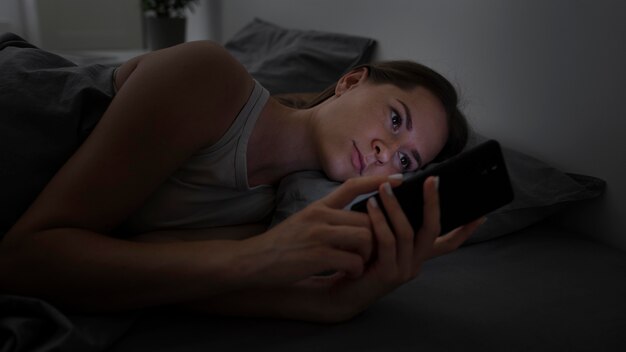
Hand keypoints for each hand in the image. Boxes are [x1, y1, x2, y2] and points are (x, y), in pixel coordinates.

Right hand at [242, 175, 402, 287]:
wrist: (253, 261)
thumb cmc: (281, 245)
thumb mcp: (303, 221)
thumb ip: (327, 217)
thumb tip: (355, 220)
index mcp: (319, 206)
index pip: (353, 186)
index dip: (378, 181)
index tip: (400, 180)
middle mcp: (321, 216)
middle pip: (367, 219)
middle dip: (376, 237)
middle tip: (369, 253)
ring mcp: (319, 235)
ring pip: (365, 237)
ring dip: (367, 255)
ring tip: (357, 265)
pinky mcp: (317, 256)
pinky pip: (353, 260)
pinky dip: (356, 270)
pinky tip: (346, 274)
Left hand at [299, 176, 484, 320]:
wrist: (342, 292)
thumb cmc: (360, 260)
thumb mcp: (381, 240)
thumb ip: (393, 224)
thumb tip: (398, 191)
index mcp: (418, 256)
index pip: (449, 243)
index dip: (466, 230)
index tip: (481, 213)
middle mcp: (417, 264)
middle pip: (433, 230)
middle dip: (433, 203)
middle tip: (431, 179)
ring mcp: (405, 270)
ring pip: (407, 232)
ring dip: (396, 206)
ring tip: (384, 188)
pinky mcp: (389, 274)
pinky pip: (388, 241)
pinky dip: (380, 220)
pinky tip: (370, 205)